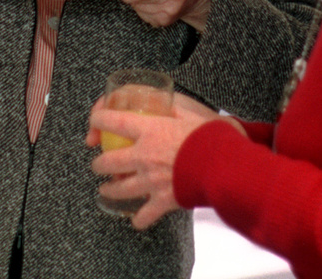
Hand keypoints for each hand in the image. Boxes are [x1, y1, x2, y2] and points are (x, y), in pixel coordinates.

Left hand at [87, 92, 235, 229]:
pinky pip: (144, 214)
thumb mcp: (190, 112)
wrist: (227, 166)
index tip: (95, 121)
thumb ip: (173, 108)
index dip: (97, 119)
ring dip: (109, 189)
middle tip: (98, 164)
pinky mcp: (163, 200)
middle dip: (98, 164)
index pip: (111, 121)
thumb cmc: (212, 137)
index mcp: (149, 130)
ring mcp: (151, 180)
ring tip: (106, 189)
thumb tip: (168, 102)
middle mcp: (144, 155)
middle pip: (107, 162)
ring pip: (119, 189)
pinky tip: (136, 218)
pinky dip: (138, 218)